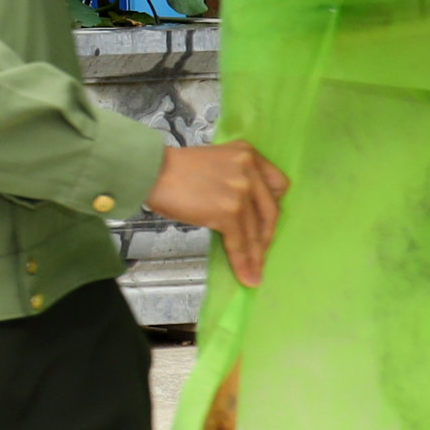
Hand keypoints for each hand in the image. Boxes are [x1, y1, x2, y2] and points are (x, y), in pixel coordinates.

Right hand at [145, 139, 286, 287]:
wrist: (150, 171)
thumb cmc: (174, 169)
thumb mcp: (216, 161)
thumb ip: (236, 177)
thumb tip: (244, 212)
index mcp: (248, 154)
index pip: (278, 185)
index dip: (273, 206)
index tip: (267, 221)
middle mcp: (249, 170)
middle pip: (270, 211)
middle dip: (266, 236)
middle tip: (260, 251)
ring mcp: (240, 191)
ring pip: (255, 232)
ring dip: (255, 256)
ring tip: (254, 272)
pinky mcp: (228, 212)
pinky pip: (240, 243)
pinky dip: (243, 262)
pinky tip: (245, 275)